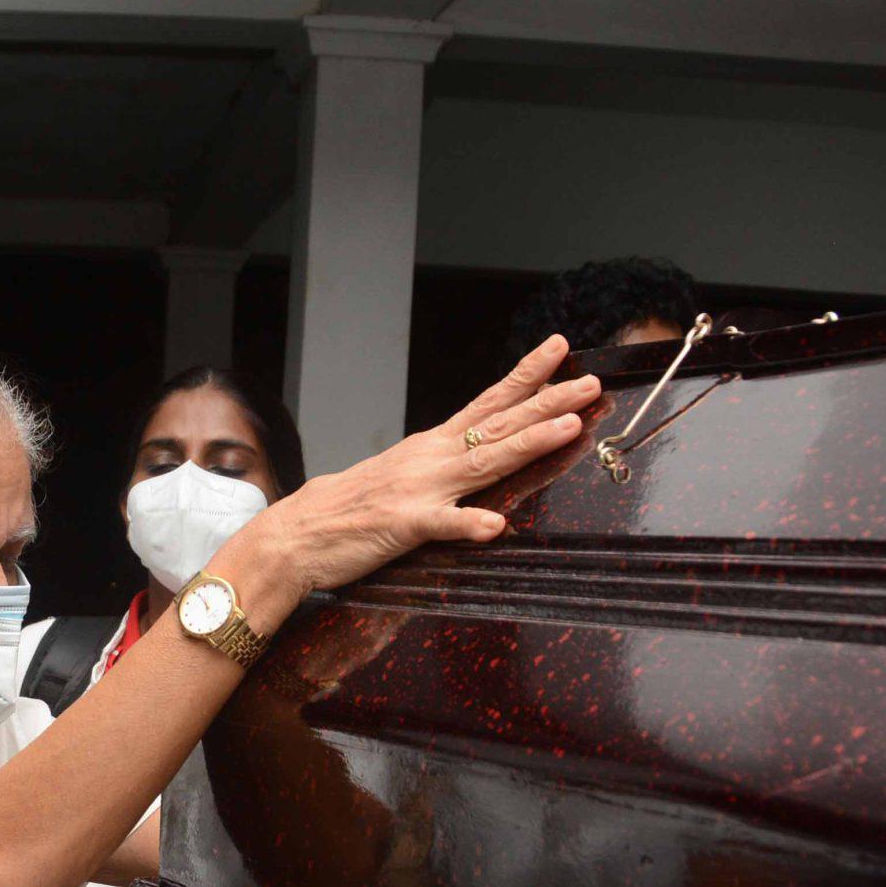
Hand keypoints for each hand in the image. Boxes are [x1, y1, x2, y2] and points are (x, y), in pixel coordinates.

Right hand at [236, 337, 599, 600]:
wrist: (295, 535)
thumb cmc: (346, 510)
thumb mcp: (400, 478)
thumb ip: (439, 468)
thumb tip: (473, 458)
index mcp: (431, 447)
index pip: (488, 404)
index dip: (527, 377)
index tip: (560, 351)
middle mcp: (430, 459)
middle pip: (500, 425)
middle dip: (549, 401)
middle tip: (590, 382)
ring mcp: (418, 489)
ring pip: (483, 462)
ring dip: (528, 443)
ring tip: (567, 427)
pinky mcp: (402, 526)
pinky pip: (441, 525)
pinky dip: (468, 523)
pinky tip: (495, 525)